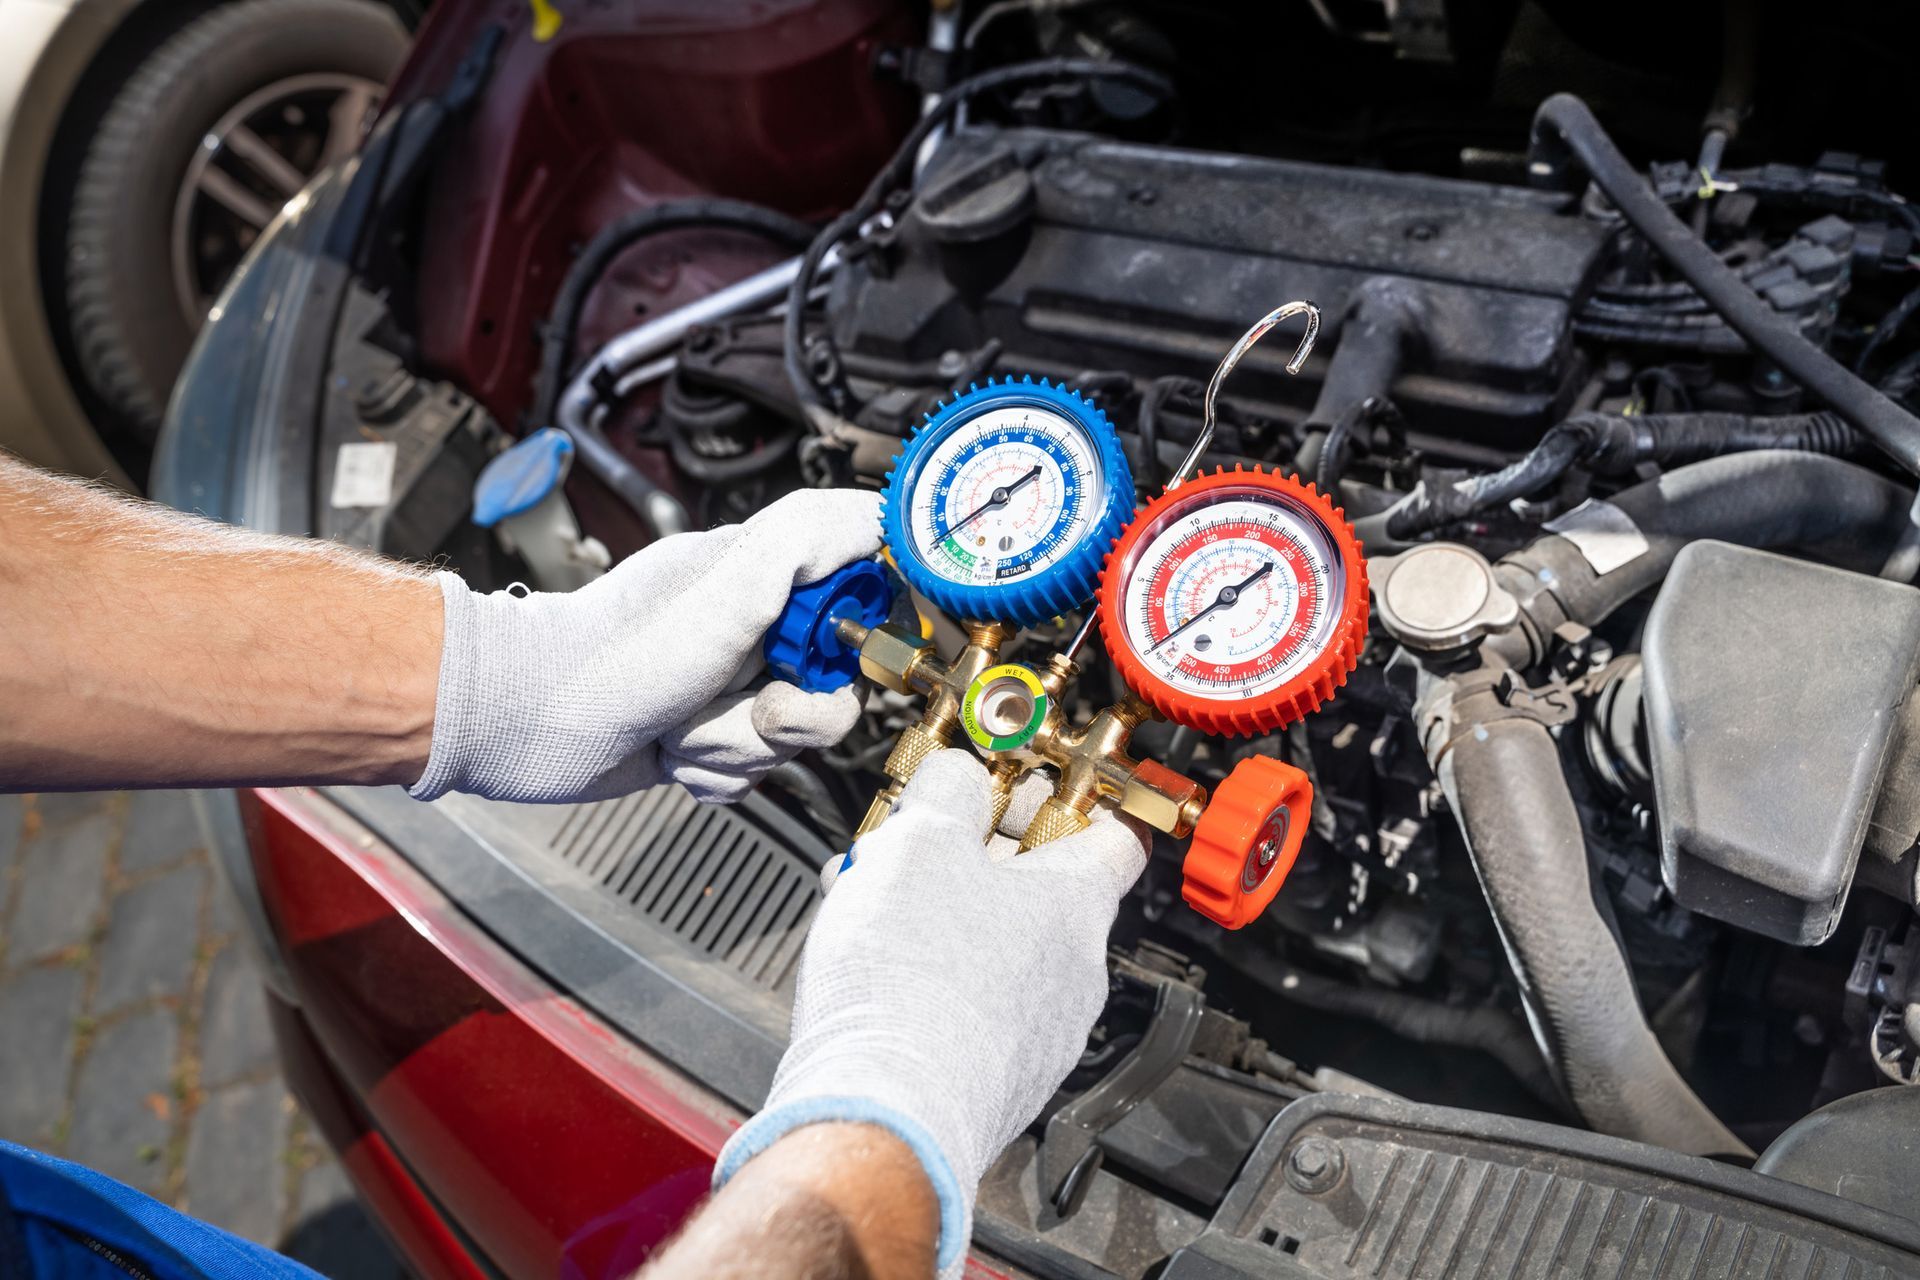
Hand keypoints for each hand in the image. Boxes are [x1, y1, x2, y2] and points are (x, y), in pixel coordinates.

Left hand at [411, 488, 880, 803]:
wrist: (531, 728)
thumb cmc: (610, 657)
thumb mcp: (725, 590)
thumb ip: (802, 544)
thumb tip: (874, 519)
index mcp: (761, 573)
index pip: (857, 589)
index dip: (854, 632)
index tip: (822, 654)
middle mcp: (752, 624)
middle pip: (837, 680)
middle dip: (789, 712)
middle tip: (747, 704)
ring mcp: (732, 683)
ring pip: (796, 735)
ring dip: (737, 746)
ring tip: (684, 728)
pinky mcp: (712, 734)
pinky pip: (757, 770)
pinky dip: (717, 772)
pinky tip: (674, 752)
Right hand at [712, 750, 1149, 1278]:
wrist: (883, 1114)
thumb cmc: (913, 986)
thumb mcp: (922, 840)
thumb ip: (947, 791)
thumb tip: (957, 777)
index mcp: (1077, 905)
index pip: (1117, 835)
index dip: (1072, 798)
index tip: (1033, 783)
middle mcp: (1075, 973)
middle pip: (1039, 890)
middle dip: (974, 856)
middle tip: (920, 840)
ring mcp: (1040, 1032)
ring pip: (998, 946)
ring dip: (942, 913)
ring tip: (875, 898)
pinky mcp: (997, 1077)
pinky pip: (973, 1005)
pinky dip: (931, 976)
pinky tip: (876, 966)